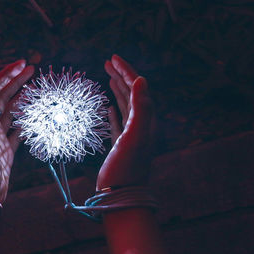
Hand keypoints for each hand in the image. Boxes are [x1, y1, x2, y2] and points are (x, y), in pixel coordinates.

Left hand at [0, 60, 33, 202]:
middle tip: (32, 70)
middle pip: (4, 97)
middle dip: (17, 82)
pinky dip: (26, 121)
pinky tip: (34, 116)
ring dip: (23, 99)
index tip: (22, 64)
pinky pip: (18, 130)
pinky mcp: (7, 149)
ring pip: (12, 112)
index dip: (8, 74)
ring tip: (35, 89)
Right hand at [97, 55, 154, 189]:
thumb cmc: (128, 168)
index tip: (112, 58)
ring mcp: (131, 135)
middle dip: (121, 76)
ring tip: (108, 77)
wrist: (122, 196)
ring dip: (117, 90)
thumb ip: (141, 108)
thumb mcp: (135, 137)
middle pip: (132, 94)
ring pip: (125, 106)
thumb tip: (141, 80)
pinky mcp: (121, 145)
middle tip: (108, 62)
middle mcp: (141, 125)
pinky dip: (114, 111)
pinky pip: (119, 122)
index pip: (138, 88)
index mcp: (146, 120)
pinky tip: (108, 106)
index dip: (126, 71)